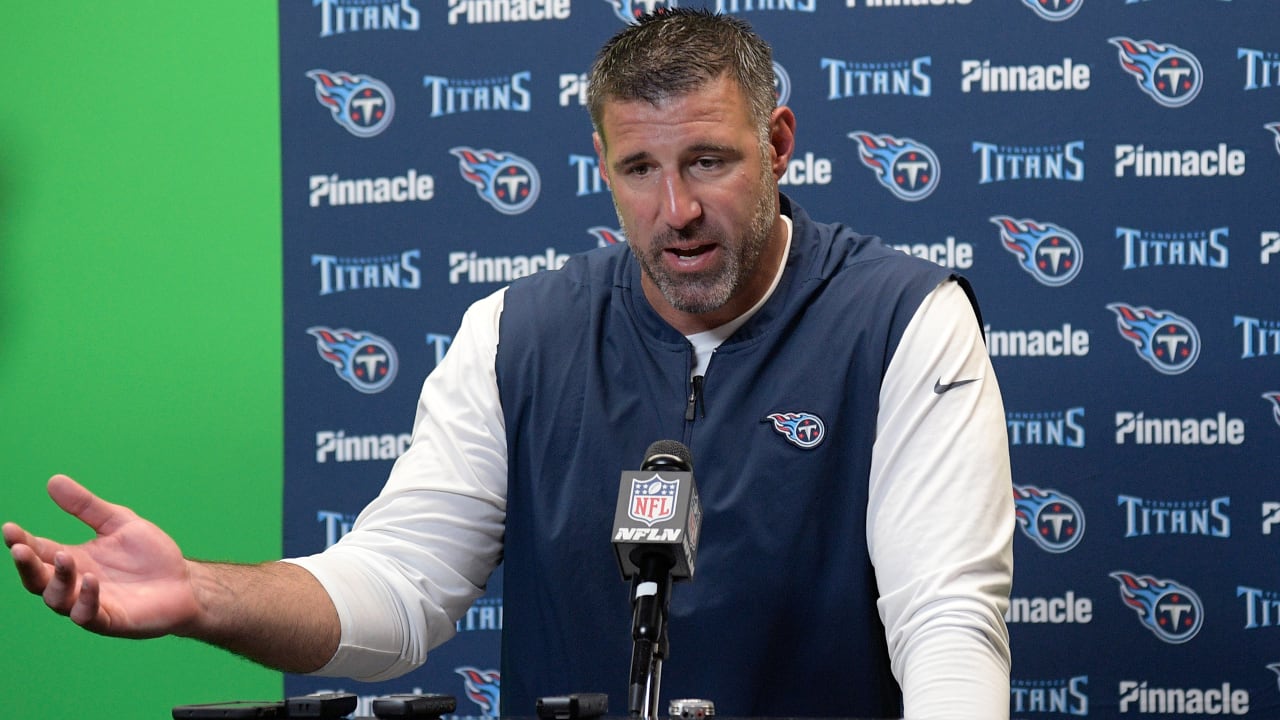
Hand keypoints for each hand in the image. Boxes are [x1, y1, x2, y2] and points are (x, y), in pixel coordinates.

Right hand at [4, 474, 199, 637]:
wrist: (185, 583)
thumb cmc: (150, 557)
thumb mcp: (118, 523)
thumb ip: (86, 506)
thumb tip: (53, 480)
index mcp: (74, 560)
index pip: (39, 551)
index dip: (22, 541)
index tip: (9, 528)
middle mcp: (75, 585)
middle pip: (37, 581)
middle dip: (26, 566)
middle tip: (20, 548)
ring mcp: (91, 604)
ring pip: (58, 600)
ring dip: (57, 580)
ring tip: (64, 558)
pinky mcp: (111, 620)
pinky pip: (89, 615)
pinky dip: (86, 599)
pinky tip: (92, 580)